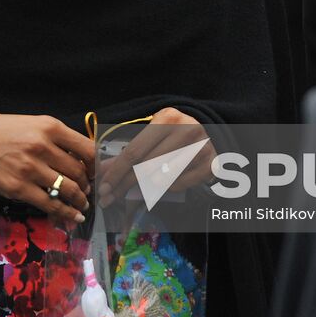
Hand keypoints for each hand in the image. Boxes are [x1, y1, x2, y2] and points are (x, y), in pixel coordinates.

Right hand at [0, 114, 94, 221]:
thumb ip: (51, 137)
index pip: (87, 148)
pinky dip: (65, 213)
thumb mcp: (27, 124)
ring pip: (68, 189)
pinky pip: (50, 204)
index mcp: (48, 126)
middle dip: (87, 185)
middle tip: (88, 192)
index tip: (96, 173)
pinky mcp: (19, 188)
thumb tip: (76, 156)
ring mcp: (31, 169)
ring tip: (82, 206)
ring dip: (80, 201)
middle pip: (79, 171)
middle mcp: (43, 146)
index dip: (96, 165)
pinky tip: (72, 216)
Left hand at [97, 107, 214, 206]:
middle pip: (145, 167)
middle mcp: (185, 131)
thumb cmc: (175, 134)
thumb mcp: (154, 133)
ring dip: (146, 185)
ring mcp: (200, 149)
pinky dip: (166, 187)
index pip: (134, 150)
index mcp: (167, 118)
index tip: (103, 187)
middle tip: (110, 198)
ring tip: (141, 185)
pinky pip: (178, 186)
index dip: (116, 171)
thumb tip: (104, 170)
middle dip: (124, 184)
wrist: (212, 134)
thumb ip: (130, 150)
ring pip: (161, 179)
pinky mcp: (209, 166)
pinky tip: (166, 180)